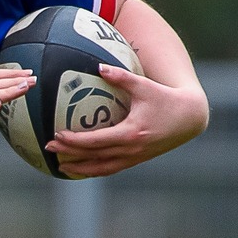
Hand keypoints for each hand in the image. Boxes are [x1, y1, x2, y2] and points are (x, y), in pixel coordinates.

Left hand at [48, 65, 208, 176]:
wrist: (190, 118)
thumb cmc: (166, 98)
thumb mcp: (144, 86)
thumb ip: (121, 77)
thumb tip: (99, 67)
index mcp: (131, 133)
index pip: (96, 141)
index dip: (74, 141)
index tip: (56, 136)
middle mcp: (131, 149)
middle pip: (94, 157)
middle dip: (69, 154)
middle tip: (48, 149)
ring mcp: (134, 157)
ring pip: (101, 168)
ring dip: (80, 168)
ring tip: (60, 165)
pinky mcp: (137, 160)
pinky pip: (111, 169)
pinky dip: (95, 170)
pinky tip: (81, 167)